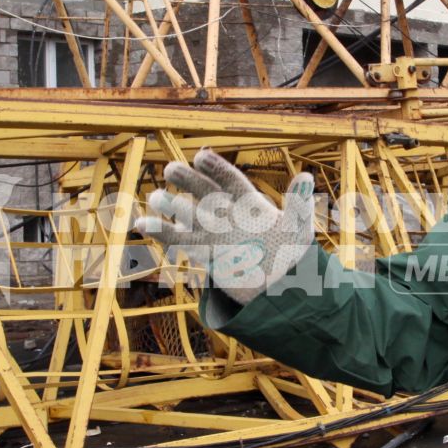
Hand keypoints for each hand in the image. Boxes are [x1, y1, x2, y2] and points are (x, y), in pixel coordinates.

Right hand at [133, 148, 315, 304]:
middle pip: (205, 193)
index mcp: (251, 204)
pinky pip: (180, 241)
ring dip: (171, 206)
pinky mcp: (204, 254)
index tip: (200, 157)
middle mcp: (229, 215)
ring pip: (189, 215)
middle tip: (170, 169)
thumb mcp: (299, 230)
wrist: (281, 290)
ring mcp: (215, 234)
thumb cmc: (292, 256)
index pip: (231, 181)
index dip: (216, 169)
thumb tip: (307, 177)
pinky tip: (141, 223)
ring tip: (156, 197)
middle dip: (188, 181)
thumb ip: (299, 204)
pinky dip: (161, 233)